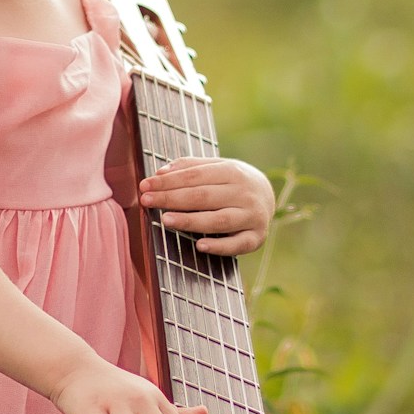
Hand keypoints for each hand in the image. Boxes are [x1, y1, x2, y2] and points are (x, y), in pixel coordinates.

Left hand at [139, 158, 274, 257]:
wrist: (269, 195)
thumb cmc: (232, 181)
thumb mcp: (217, 167)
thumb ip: (190, 167)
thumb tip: (160, 173)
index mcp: (233, 171)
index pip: (194, 176)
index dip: (167, 181)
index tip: (145, 186)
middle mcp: (244, 193)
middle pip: (203, 197)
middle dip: (171, 199)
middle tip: (146, 201)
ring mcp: (252, 216)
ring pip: (218, 220)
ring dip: (190, 221)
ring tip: (165, 220)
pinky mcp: (257, 238)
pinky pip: (237, 245)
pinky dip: (220, 246)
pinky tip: (200, 245)